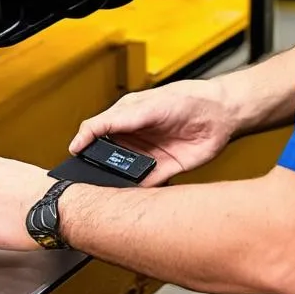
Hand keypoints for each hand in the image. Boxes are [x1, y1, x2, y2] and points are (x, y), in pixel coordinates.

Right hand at [70, 80, 237, 185]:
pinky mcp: (164, 171)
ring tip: (110, 186)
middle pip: (107, 157)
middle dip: (98, 167)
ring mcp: (148, 155)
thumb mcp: (146, 106)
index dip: (82, 143)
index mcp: (126, 117)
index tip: (73, 155)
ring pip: (123, 174)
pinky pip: (144, 187)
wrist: (221, 114)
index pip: (96, 131)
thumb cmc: (185, 99)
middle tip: (91, 175)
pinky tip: (134, 194)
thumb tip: (89, 132)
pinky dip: (137, 193)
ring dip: (117, 181)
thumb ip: (117, 120)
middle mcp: (134, 138)